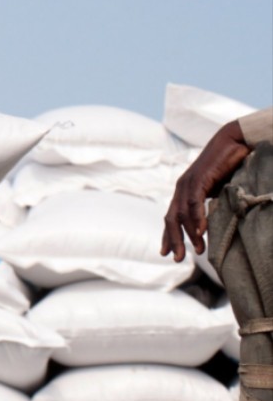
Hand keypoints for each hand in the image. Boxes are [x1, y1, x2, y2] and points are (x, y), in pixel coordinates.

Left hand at [161, 120, 250, 261]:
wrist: (233, 141)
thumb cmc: (227, 164)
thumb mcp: (214, 189)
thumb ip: (208, 203)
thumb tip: (207, 222)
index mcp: (182, 191)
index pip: (170, 217)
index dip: (167, 235)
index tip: (166, 252)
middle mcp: (181, 188)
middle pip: (171, 219)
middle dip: (174, 240)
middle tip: (177, 258)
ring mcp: (188, 183)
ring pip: (182, 214)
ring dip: (189, 234)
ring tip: (197, 251)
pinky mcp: (199, 179)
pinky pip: (194, 203)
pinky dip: (197, 218)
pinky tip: (200, 232)